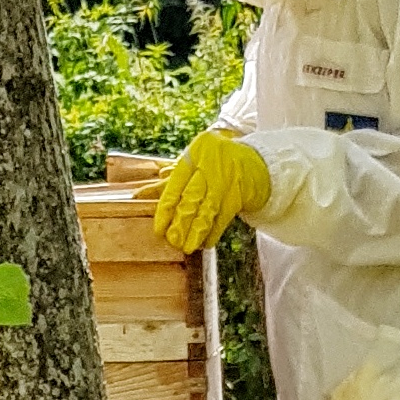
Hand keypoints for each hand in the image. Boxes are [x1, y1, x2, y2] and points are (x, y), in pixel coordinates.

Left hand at [151, 130, 271, 252]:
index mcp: (196, 152)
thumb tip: (141, 195)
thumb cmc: (217, 162)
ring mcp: (227, 179)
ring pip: (207, 209)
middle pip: (191, 198)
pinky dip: (214, 231)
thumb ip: (170, 178)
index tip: (159, 228)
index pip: (176, 184)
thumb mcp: (195, 161)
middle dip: (181, 222)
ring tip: (187, 247)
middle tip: (172, 240)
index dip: (166, 208)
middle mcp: (211, 164)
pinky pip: (224, 216)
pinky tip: (206, 243)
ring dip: (196, 231)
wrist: (259, 162)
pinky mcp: (240, 194)